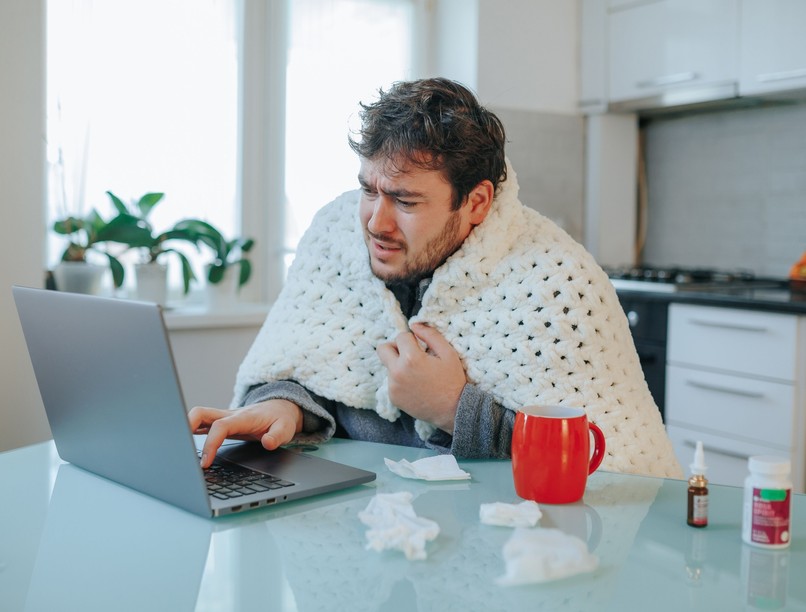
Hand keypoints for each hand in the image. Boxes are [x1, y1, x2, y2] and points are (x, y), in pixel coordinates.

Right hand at [188, 399, 302, 467]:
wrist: (280, 409)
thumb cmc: (280, 419)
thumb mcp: (286, 429)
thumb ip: (277, 436)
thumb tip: (267, 443)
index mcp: (243, 418)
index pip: (220, 426)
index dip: (210, 443)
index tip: (205, 462)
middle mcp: (229, 415)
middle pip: (201, 413)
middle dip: (186, 426)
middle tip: (181, 450)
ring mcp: (223, 418)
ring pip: (198, 416)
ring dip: (185, 428)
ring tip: (179, 450)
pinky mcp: (220, 423)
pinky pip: (201, 424)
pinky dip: (190, 432)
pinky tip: (184, 446)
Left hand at [376, 322, 465, 432]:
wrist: (452, 410)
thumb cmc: (452, 380)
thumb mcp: (448, 353)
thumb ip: (430, 335)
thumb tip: (414, 324)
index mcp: (411, 358)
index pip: (401, 336)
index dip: (412, 339)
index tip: (421, 347)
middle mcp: (397, 372)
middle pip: (383, 349)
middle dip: (395, 347)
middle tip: (409, 354)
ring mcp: (393, 386)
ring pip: (389, 366)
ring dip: (399, 365)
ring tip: (417, 375)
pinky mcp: (393, 397)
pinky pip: (391, 381)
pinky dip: (400, 380)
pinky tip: (415, 386)